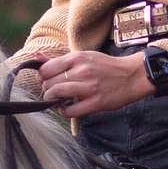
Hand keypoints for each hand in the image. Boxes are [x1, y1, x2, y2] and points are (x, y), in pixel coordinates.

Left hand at [38, 50, 152, 116]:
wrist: (132, 76)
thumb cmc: (105, 66)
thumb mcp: (83, 57)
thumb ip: (58, 60)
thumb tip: (35, 57)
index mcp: (77, 58)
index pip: (45, 69)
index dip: (41, 78)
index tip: (45, 81)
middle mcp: (81, 71)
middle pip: (49, 83)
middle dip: (47, 90)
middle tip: (52, 92)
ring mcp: (89, 87)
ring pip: (57, 94)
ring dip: (52, 100)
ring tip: (57, 100)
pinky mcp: (96, 102)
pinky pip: (71, 110)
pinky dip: (63, 111)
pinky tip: (66, 108)